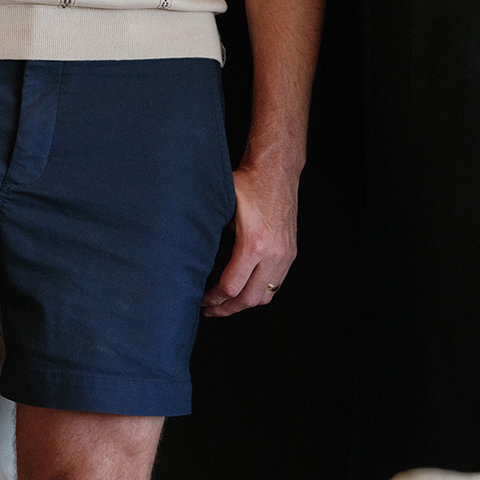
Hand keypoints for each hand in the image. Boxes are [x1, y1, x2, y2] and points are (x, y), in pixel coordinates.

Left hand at [202, 157, 297, 316]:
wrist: (276, 169)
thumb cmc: (248, 182)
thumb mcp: (222, 206)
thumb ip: (210, 232)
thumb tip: (189, 256)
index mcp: (254, 244)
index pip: (231, 286)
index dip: (213, 298)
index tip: (201, 299)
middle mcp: (274, 253)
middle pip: (249, 299)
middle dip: (227, 308)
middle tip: (210, 310)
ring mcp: (286, 255)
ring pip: (266, 296)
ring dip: (245, 303)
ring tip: (226, 304)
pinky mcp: (291, 252)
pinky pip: (276, 284)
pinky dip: (259, 292)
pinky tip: (245, 289)